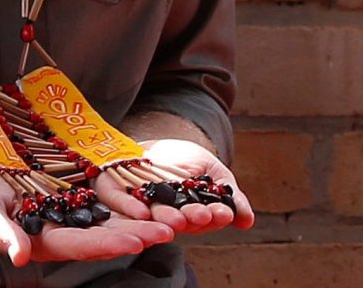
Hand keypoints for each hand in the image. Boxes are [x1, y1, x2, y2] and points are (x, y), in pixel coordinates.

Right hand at [0, 173, 173, 266]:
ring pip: (105, 218)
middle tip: (169, 229)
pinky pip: (95, 200)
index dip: (110, 244)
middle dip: (136, 232)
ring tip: (168, 216)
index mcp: (42, 242)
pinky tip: (142, 196)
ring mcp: (63, 216)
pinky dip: (119, 201)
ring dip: (135, 218)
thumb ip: (4, 236)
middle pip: (103, 234)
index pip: (81, 245)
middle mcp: (59, 231)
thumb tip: (19, 256)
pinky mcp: (63, 198)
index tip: (137, 242)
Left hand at [94, 140, 254, 234]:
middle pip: (178, 220)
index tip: (223, 212)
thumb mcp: (214, 174)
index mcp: (190, 215)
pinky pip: (119, 201)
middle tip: (200, 215)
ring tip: (177, 217)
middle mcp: (165, 216)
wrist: (158, 141)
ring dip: (163, 218)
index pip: (204, 218)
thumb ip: (230, 196)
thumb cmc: (190, 161)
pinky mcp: (114, 193)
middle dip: (190, 218)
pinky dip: (128, 207)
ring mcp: (140, 205)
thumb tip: (248, 220)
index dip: (213, 216)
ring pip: (151, 215)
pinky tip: (141, 211)